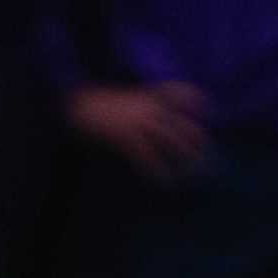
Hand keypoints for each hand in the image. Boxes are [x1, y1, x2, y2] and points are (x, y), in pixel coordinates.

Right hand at [68, 80, 206, 179]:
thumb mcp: (118, 101)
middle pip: (179, 122)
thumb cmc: (92, 105)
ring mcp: (137, 121)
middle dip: (195, 140)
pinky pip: (147, 157)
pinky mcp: (126, 137)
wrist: (72, 103)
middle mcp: (146, 107)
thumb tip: (146, 119)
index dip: (193, 98)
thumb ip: (134, 107)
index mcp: (144, 96)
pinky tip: (164, 185)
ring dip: (182, 158)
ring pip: (169, 140)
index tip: (205, 106)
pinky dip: (157, 172)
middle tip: (205, 156)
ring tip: (191, 175)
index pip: (174, 93)